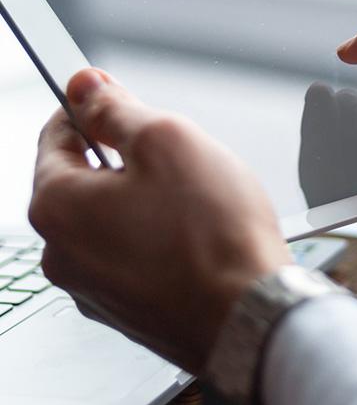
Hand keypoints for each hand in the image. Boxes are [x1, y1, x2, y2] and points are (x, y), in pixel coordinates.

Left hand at [29, 69, 290, 373]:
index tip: (114, 97)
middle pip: (88, 180)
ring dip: (150, 201)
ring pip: (117, 218)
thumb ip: (116, 109)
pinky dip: (162, 238)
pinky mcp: (130, 310)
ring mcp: (95, 289)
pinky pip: (137, 254)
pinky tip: (201, 238)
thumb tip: (86, 87)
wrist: (251, 316)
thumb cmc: (215, 238)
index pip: (56, 135)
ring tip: (200, 205)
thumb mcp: (167, 140)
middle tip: (180, 159)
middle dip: (130, 161)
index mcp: (58, 208)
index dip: (90, 108)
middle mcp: (64, 255)